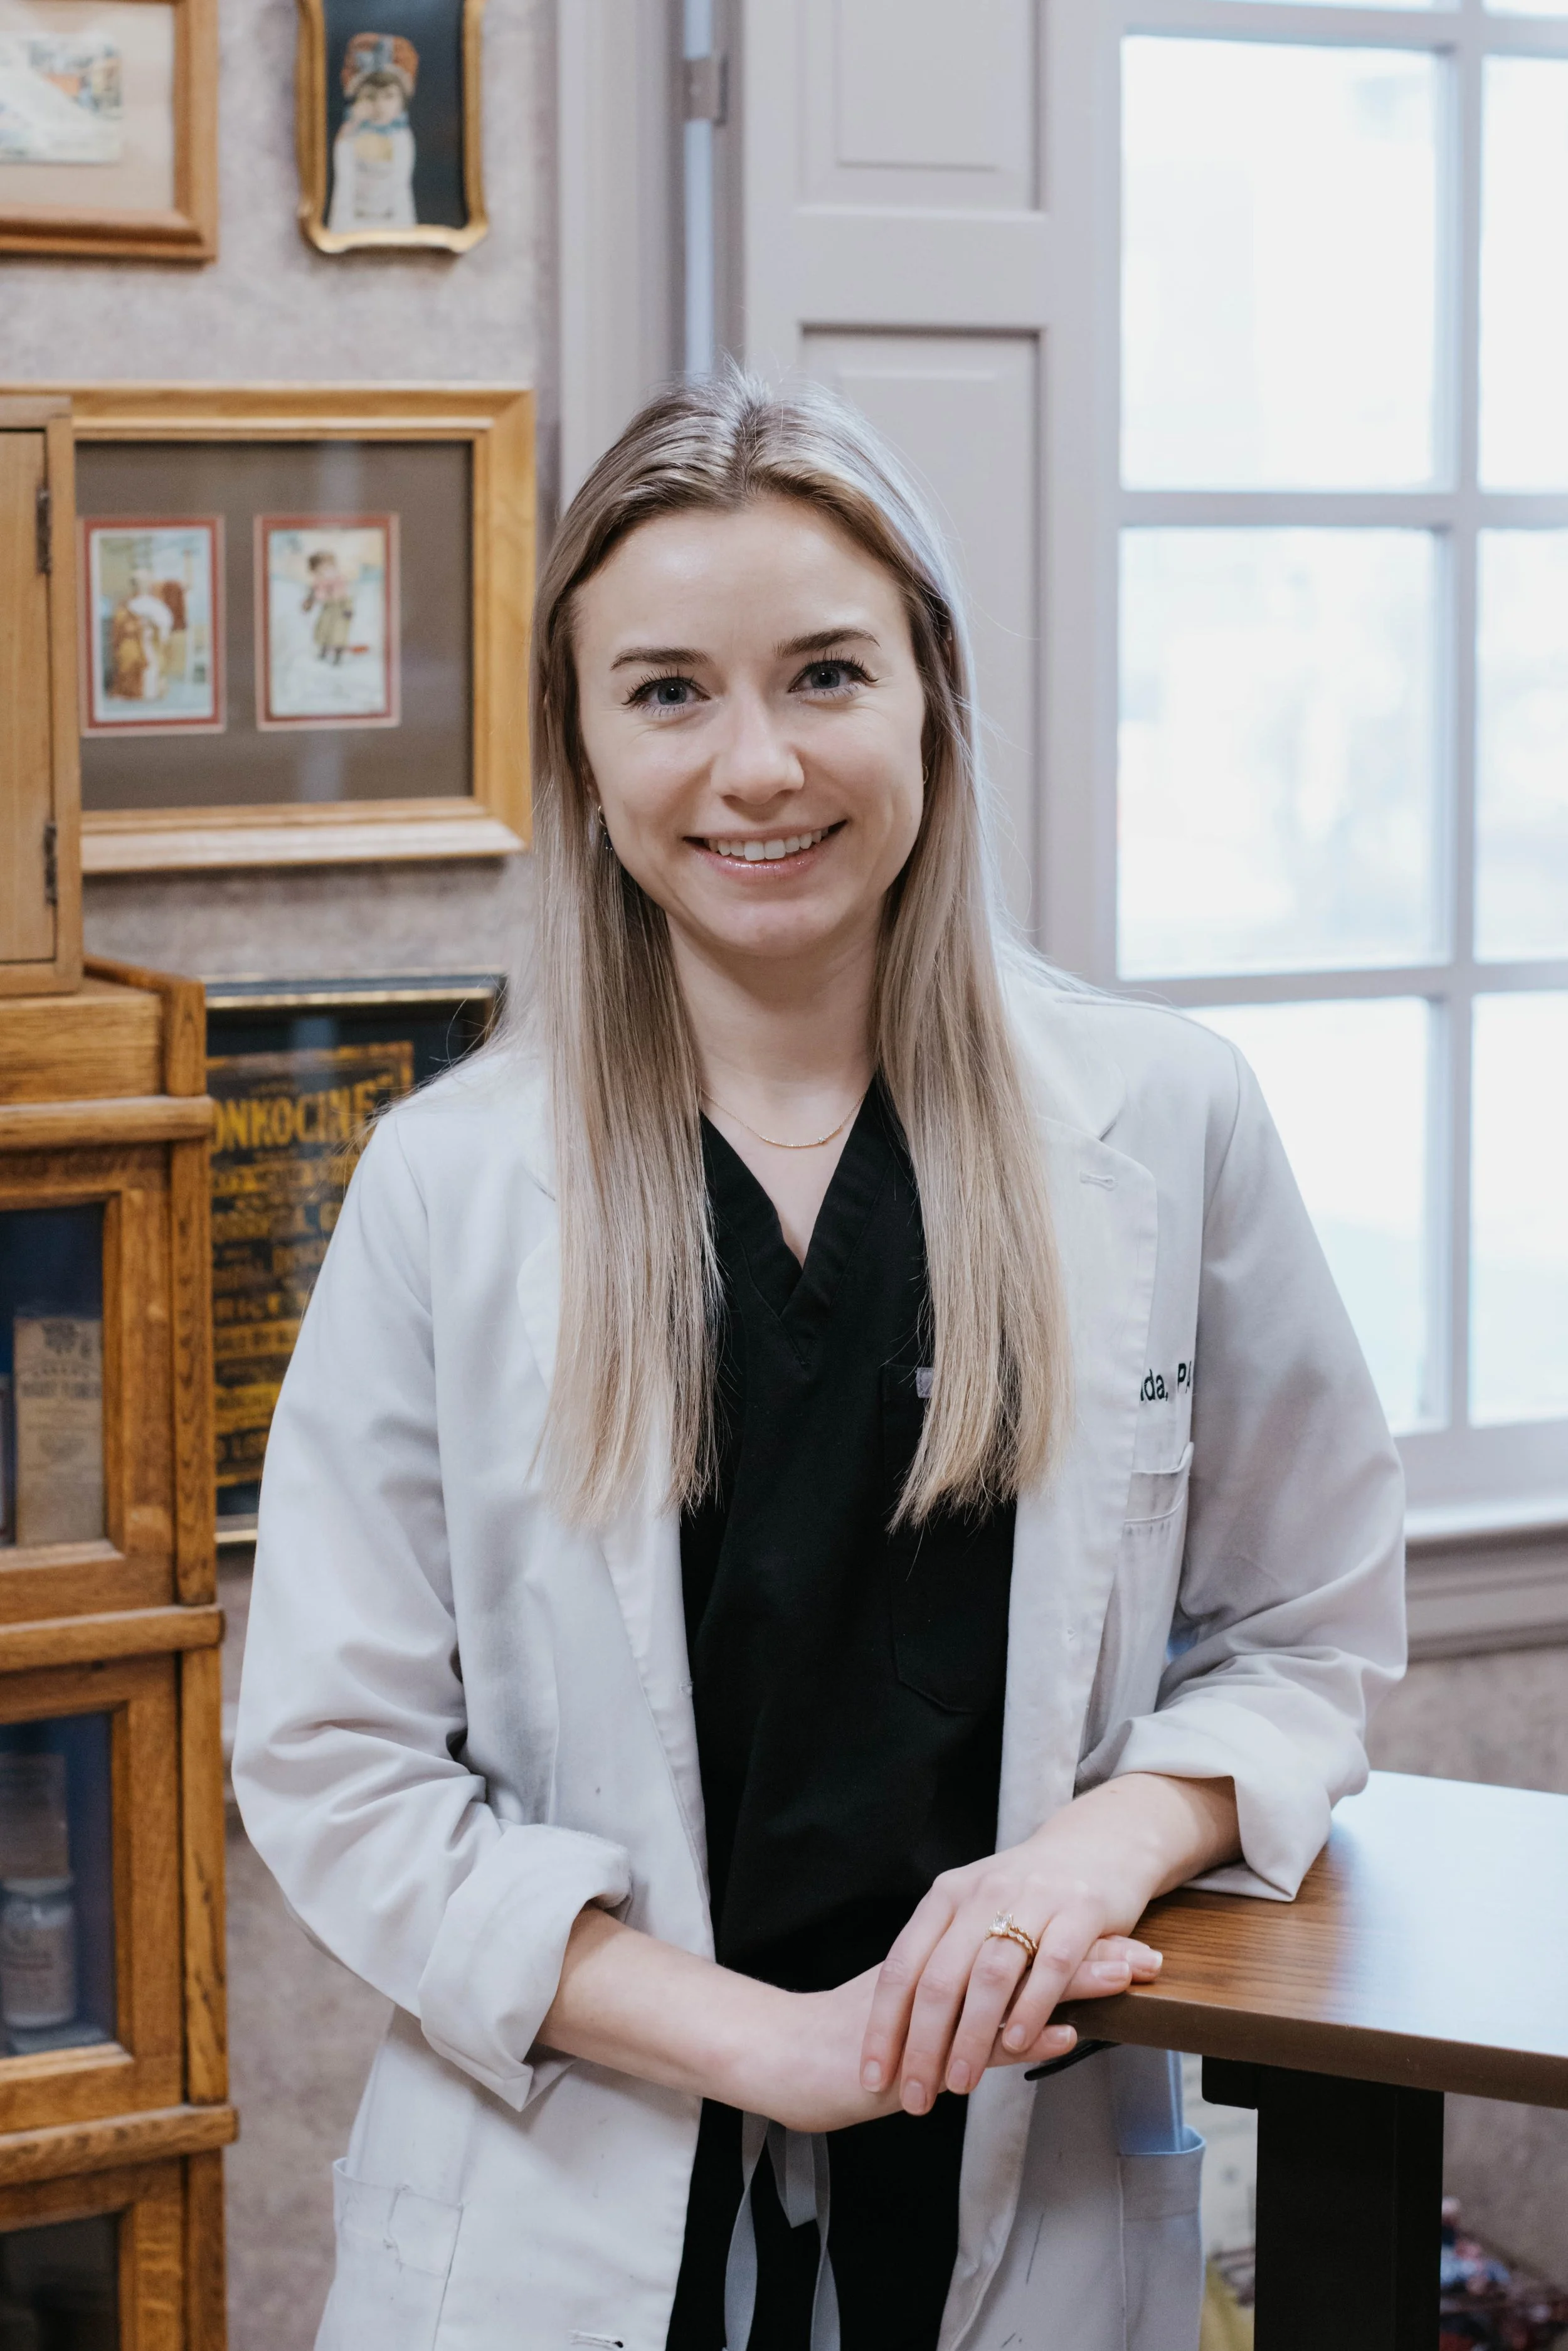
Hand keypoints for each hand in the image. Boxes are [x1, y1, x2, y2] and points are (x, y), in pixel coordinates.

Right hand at [736, 1951, 1135, 2133]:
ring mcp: (930, 2010)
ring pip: (1012, 1987)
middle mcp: (941, 1974)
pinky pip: (978, 2044)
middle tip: (1144, 1951)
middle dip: (1087, 1953)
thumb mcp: (918, 2025)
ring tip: (1124, 1977)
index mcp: (943, 1962)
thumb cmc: (850, 2043)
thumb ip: (965, 2013)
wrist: (785, 2059)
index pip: (1017, 1942)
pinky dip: (1023, 2039)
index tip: (1125, 1935)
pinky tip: (1062, 2036)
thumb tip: (1021, 2014)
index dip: (1070, 1940)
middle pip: (1025, 1955)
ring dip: (1071, 1985)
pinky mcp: (918, 2049)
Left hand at [857, 1773, 1238, 2114]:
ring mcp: (1032, 1899)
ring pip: (990, 1976)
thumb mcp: (974, 1910)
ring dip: (972, 2037)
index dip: (883, 2025)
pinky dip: (1031, 2009)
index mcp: (947, 1895)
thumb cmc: (1028, 1890)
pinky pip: (1051, 1966)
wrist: (1099, 1840)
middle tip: (916, 2098)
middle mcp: (982, 1893)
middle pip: (939, 1978)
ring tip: (960, 2084)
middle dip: (923, 2046)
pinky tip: (1018, 2045)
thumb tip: (899, 2025)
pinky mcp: (1080, 1910)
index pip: (902, 1966)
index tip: (871, 2075)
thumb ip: (943, 1956)